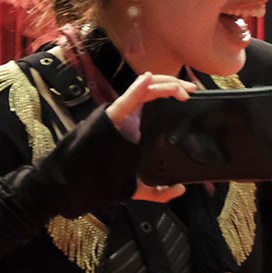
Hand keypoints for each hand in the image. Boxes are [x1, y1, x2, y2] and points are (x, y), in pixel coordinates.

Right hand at [106, 73, 189, 203]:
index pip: (157, 101)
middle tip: (192, 89)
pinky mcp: (111, 118)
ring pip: (144, 90)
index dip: (174, 93)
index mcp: (137, 125)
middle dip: (174, 84)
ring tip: (180, 88)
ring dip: (163, 84)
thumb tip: (179, 190)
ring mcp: (121, 115)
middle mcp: (130, 116)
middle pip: (154, 90)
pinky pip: (126, 101)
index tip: (192, 96)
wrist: (78, 181)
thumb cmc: (102, 176)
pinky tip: (148, 81)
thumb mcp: (137, 185)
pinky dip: (137, 89)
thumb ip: (158, 191)